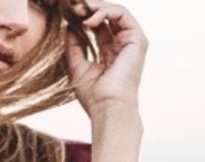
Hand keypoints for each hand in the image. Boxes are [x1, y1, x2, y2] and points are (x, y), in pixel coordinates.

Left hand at [65, 0, 147, 116]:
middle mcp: (121, 45)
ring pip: (114, 12)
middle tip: (72, 7)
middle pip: (106, 16)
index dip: (82, 18)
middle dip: (88, 9)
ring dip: (95, 7)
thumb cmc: (93, 96)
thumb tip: (69, 25)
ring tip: (79, 10)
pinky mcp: (137, 39)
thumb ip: (73, 45)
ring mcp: (130, 42)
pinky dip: (104, 12)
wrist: (108, 108)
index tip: (67, 15)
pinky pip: (121, 14)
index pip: (97, 27)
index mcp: (109, 53)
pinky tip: (89, 21)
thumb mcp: (77, 66)